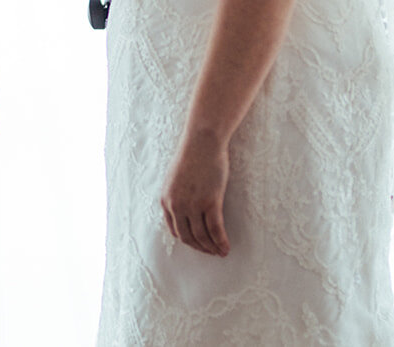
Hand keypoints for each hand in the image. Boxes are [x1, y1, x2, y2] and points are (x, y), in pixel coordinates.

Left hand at [159, 131, 230, 255]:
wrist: (202, 141)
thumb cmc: (192, 155)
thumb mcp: (176, 178)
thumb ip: (177, 195)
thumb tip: (186, 209)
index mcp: (166, 200)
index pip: (174, 230)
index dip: (188, 240)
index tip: (198, 244)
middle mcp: (176, 205)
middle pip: (187, 237)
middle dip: (200, 248)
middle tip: (212, 252)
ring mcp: (193, 205)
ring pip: (202, 237)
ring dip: (212, 248)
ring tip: (221, 252)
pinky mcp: (210, 202)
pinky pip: (216, 230)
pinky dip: (221, 242)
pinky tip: (227, 247)